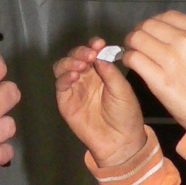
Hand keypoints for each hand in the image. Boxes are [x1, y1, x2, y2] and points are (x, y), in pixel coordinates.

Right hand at [53, 39, 146, 166]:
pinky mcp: (66, 102)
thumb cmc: (125, 115)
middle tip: (89, 55)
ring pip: (63, 67)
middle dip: (80, 52)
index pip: (92, 53)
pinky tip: (74, 76)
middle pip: (76, 57)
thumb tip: (99, 55)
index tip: (98, 43)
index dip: (93, 45)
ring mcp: (75, 89)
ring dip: (70, 62)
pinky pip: (60, 85)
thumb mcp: (122, 90)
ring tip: (81, 65)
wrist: (120, 141)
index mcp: (101, 73)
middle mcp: (86, 78)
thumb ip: (110, 72)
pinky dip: (64, 77)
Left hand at [122, 12, 185, 128]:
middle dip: (139, 32)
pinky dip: (127, 59)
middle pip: (149, 25)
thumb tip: (157, 30)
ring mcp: (172, 59)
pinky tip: (130, 63)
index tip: (149, 32)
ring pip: (138, 39)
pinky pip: (134, 59)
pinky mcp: (159, 78)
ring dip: (130, 45)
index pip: (167, 16)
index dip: (153, 23)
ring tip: (132, 53)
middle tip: (135, 43)